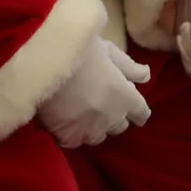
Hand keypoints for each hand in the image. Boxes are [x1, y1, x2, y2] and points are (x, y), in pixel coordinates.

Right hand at [34, 38, 150, 148]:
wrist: (44, 58)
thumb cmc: (79, 48)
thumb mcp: (107, 50)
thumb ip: (129, 66)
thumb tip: (146, 76)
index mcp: (125, 96)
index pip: (141, 113)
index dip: (136, 109)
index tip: (128, 104)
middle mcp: (112, 117)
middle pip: (120, 126)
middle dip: (114, 115)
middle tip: (98, 99)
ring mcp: (91, 130)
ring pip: (98, 136)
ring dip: (94, 126)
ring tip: (79, 110)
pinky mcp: (69, 137)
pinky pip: (76, 141)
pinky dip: (71, 132)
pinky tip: (63, 119)